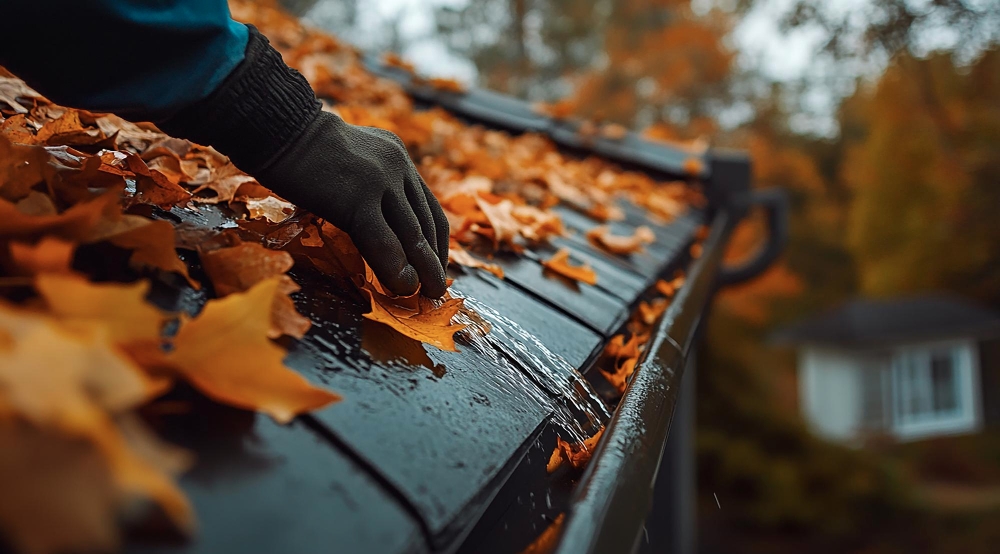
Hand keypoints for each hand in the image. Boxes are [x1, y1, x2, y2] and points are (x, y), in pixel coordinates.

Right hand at [258, 112, 449, 297]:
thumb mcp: (347, 163)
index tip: (436, 266)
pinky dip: (395, 269)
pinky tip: (401, 288)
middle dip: (433, 262)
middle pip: (426, 224)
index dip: (437, 242)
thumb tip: (374, 225)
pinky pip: (384, 242)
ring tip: (425, 295)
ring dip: (422, 271)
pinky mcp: (359, 198)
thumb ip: (367, 188)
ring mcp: (380, 181)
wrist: (276, 128)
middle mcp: (396, 167)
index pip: (428, 207)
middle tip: (436, 290)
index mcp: (396, 158)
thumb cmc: (299, 150)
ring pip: (411, 236)